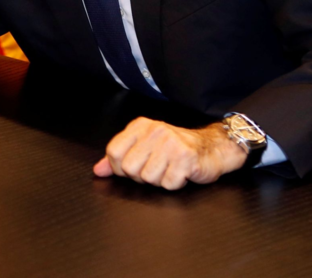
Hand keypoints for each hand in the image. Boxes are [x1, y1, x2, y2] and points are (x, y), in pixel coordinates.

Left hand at [92, 118, 245, 189]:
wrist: (213, 148)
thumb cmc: (177, 149)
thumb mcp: (145, 147)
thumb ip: (119, 158)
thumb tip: (98, 171)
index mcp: (140, 126)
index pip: (113, 152)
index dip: (119, 168)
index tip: (133, 168)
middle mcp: (154, 131)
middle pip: (129, 168)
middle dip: (141, 176)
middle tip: (156, 169)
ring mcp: (170, 143)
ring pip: (148, 178)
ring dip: (159, 180)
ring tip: (170, 169)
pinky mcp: (185, 158)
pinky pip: (168, 184)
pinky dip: (174, 184)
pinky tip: (181, 173)